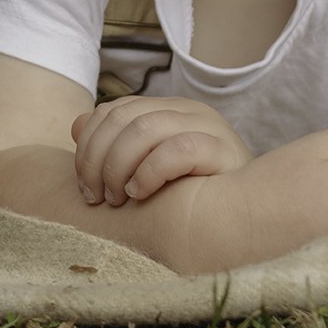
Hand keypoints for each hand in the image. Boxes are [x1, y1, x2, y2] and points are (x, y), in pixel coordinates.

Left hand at [69, 96, 250, 205]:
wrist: (249, 218)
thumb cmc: (194, 196)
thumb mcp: (147, 168)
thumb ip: (114, 145)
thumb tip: (77, 125)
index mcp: (167, 109)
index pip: (113, 111)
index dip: (89, 146)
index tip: (84, 186)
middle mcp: (187, 110)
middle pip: (123, 119)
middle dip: (98, 160)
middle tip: (96, 197)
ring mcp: (208, 126)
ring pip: (144, 130)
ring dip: (119, 167)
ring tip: (118, 199)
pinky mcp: (224, 150)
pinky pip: (177, 149)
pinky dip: (149, 172)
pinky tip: (140, 193)